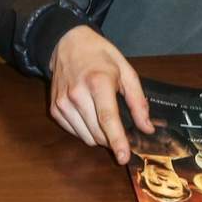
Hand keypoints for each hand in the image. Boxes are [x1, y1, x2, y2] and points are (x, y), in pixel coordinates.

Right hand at [48, 26, 152, 163]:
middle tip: (122, 132)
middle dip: (112, 139)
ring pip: (86, 137)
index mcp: (98, 82)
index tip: (123, 157)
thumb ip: (137, 101)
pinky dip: (86, 131)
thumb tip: (146, 128)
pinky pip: (74, 132)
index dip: (117, 140)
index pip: (108, 118)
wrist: (67, 43)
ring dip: (99, 136)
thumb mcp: (125, 70)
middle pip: (97, 132)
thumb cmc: (99, 55)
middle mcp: (77, 94)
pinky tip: (90, 115)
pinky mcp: (55, 109)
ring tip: (104, 117)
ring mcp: (63, 103)